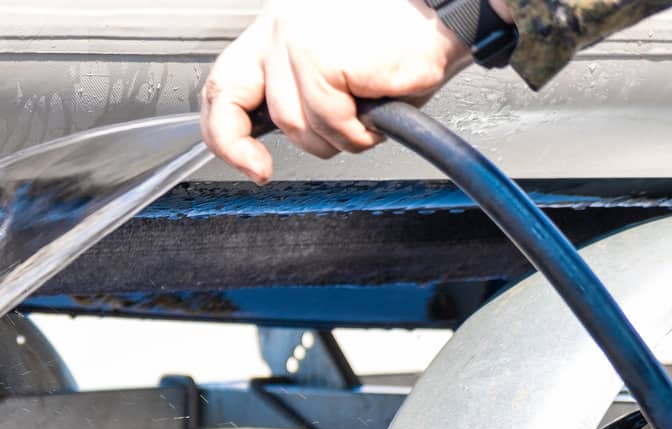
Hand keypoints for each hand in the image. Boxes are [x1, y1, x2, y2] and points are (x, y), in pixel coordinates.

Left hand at [203, 0, 496, 182]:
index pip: (224, 84)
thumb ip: (295, 90)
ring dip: (336, 136)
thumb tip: (265, 138)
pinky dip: (359, 131)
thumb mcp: (332, 63)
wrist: (447, 10)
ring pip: (297, 125)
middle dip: (246, 148)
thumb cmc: (400, 37)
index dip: (224, 131)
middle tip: (263, 170)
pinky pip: (331, 122)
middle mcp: (280, 29)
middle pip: (241, 106)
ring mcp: (298, 44)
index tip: (243, 160)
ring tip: (366, 112)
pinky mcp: (323, 60)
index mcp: (276, 28)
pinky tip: (378, 105)